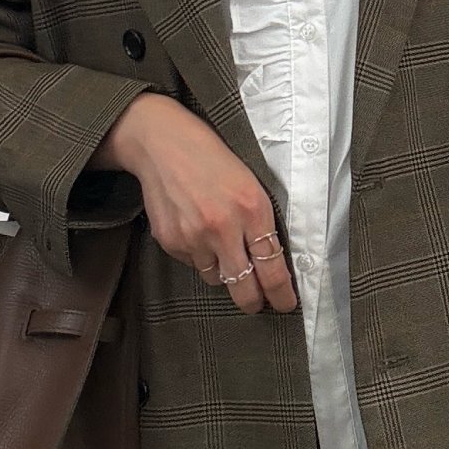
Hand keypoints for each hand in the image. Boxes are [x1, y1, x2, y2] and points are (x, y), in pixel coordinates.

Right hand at [99, 94, 297, 314]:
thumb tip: (272, 262)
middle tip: (257, 302)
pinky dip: (198, 255)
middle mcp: (223, 229)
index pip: (273, 268)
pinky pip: (192, 264)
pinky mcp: (171, 242)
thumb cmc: (213, 160)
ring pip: (216, 278)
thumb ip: (262, 222)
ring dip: (222, 270)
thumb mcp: (251, 185)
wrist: (164, 145)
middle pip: (244, 289)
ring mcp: (193, 238)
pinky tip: (195, 228)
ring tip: (218, 241)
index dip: (281, 294)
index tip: (285, 304)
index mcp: (252, 210)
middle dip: (253, 301)